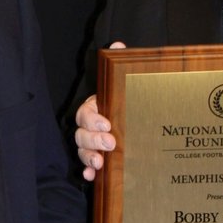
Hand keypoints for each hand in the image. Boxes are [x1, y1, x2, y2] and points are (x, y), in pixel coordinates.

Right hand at [74, 41, 124, 181]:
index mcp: (96, 108)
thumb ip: (120, 64)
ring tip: (100, 164)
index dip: (93, 119)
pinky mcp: (98, 159)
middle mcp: (90, 127)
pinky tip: (92, 177)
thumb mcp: (126, 84)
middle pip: (81, 134)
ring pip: (82, 151)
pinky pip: (87, 167)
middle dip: (93, 140)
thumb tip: (118, 45)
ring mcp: (92, 144)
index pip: (85, 113)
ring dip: (88, 157)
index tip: (107, 124)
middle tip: (110, 144)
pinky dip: (88, 172)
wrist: (141, 120)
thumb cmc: (129, 101)